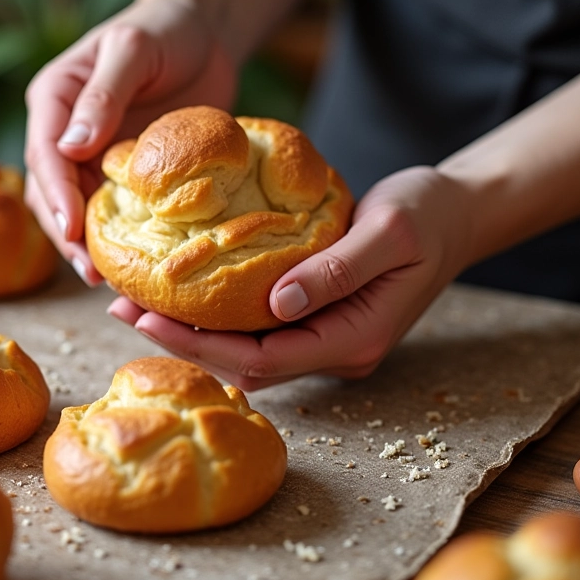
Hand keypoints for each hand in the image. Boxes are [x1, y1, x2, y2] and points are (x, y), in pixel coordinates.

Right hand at [24, 0, 236, 282]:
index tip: (73, 228)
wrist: (202, 36)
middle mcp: (66, 131)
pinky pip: (113, 209)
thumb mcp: (134, 50)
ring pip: (78, 207)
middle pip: (52, 190)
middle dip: (67, 233)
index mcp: (55, 98)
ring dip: (88, 244)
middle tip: (90, 272)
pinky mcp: (124, 171)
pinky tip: (134, 262)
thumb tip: (71, 146)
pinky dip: (119, 236)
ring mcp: (93, 154)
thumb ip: (104, 94)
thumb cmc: (166, 31)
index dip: (56, 193)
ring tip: (108, 280)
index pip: (44, 152)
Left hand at [107, 166, 474, 389]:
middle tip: (124, 308)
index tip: (144, 318)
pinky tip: (189, 294)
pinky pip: (262, 331)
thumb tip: (276, 303)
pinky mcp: (321, 319)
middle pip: (247, 364)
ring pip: (250, 351)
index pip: (262, 360)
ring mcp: (329, 338)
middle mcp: (337, 350)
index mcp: (354, 339)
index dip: (200, 346)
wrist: (456, 215)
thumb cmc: (429, 216)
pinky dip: (221, 318)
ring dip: (196, 333)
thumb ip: (336, 270)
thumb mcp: (390, 232)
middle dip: (184, 343)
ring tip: (142, 302)